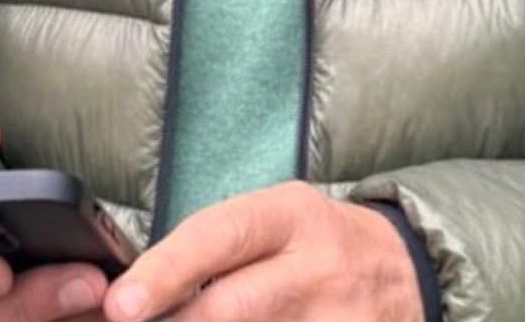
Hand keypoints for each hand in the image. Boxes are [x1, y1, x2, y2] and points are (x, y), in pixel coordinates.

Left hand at [100, 179, 423, 321]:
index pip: (221, 235)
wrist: (403, 272)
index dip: (168, 270)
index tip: (122, 303)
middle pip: (229, 309)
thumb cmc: (316, 245)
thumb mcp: (276, 222)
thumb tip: (138, 294)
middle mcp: (315, 267)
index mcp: (290, 216)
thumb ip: (216, 248)